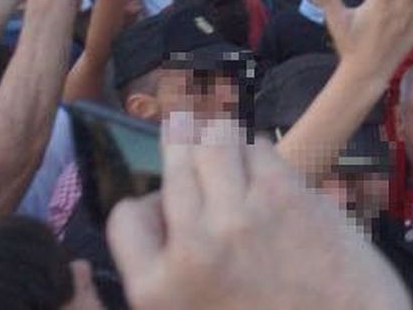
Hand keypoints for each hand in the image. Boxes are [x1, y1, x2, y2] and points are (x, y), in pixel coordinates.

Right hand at [108, 118, 411, 309]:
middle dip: (181, 143)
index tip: (163, 198)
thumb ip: (174, 278)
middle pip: (174, 167)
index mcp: (157, 291)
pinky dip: (258, 150)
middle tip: (183, 123)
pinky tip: (263, 159)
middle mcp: (191, 248)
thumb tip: (169, 223)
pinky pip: (258, 149)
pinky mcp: (285, 196)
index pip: (127, 217)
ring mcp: (238, 218)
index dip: (145, 203)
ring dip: (218, 137)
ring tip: (222, 134)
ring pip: (213, 143)